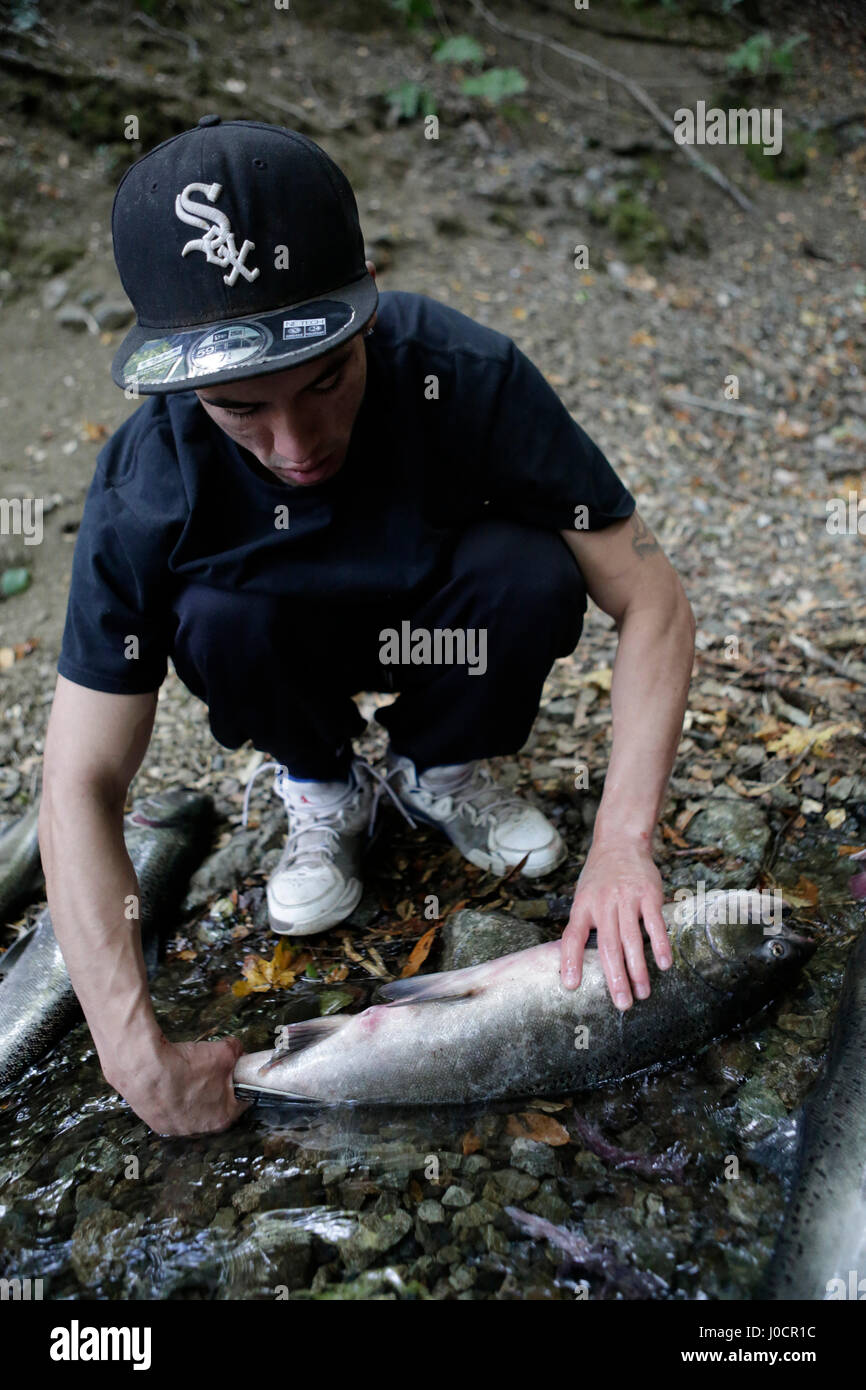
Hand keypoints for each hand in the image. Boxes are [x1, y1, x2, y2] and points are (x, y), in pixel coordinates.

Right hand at [106, 1036, 250, 1135]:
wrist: (146, 1069)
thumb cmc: (186, 1067)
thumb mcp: (223, 1052)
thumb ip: (236, 1053)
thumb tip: (236, 1050)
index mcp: (221, 1117)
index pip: (241, 1101)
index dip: (239, 1083)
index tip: (236, 1074)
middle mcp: (199, 1129)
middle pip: (215, 1105)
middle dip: (215, 1088)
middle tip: (210, 1070)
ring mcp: (176, 1128)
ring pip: (191, 1108)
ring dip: (191, 1093)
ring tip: (186, 1073)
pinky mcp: (156, 1123)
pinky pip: (170, 1109)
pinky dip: (171, 1096)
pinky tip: (169, 1080)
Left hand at [560, 840, 671, 1008]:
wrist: (620, 841)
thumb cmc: (599, 876)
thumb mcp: (582, 897)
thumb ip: (582, 926)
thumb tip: (574, 963)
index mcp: (582, 907)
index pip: (572, 937)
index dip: (570, 961)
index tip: (572, 986)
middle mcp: (603, 904)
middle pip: (608, 947)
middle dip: (615, 979)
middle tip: (622, 1004)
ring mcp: (626, 898)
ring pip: (632, 940)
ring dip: (638, 969)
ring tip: (642, 993)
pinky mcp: (649, 894)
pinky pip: (655, 924)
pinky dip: (660, 945)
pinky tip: (664, 965)